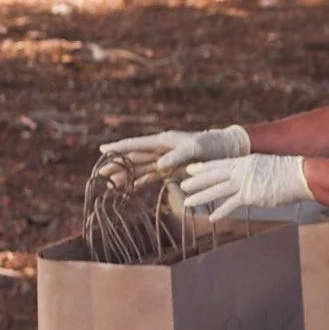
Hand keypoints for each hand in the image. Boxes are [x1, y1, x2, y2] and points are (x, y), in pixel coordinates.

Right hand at [100, 125, 250, 180]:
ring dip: (126, 176)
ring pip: (140, 168)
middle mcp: (161, 150)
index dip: (120, 147)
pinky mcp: (172, 170)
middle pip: (134, 157)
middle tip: (100, 174)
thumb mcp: (197, 149)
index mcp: (164, 141)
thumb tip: (159, 166)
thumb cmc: (212, 145)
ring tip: (110, 184)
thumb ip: (178, 156)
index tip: (102, 150)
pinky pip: (152, 176)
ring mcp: (165, 160)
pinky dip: (140, 181)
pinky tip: (129, 188)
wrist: (227, 150)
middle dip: (117, 165)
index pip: (138, 144)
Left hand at [178, 154, 312, 217]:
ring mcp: (244, 183)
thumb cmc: (288, 171)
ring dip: (201, 196)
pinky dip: (221, 212)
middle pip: (213, 176)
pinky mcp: (249, 196)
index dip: (203, 167)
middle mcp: (241, 170)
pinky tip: (211, 218)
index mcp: (244, 161)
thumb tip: (249, 175)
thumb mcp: (266, 165)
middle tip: (183, 185)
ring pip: (216, 190)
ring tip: (188, 202)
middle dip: (196, 181)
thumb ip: (254, 170)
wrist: (300, 175)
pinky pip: (231, 205)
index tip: (190, 169)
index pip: (218, 164)